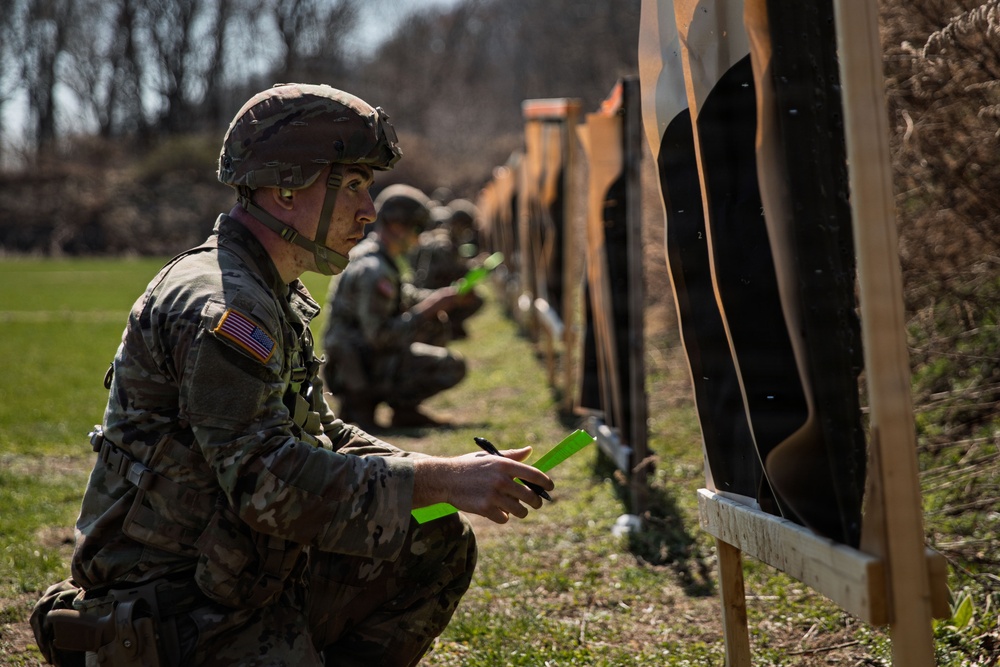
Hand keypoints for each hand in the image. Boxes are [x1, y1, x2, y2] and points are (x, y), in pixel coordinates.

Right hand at [413, 447, 554, 523]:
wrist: (445, 478)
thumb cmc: (469, 466)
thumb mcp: (489, 457)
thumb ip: (511, 456)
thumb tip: (530, 451)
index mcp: (504, 464)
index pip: (534, 475)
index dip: (546, 482)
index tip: (551, 487)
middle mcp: (501, 479)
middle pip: (530, 496)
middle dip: (536, 502)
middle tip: (534, 504)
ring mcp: (493, 495)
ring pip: (520, 510)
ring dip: (520, 511)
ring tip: (516, 508)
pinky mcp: (485, 509)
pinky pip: (504, 518)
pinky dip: (503, 516)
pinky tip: (497, 511)